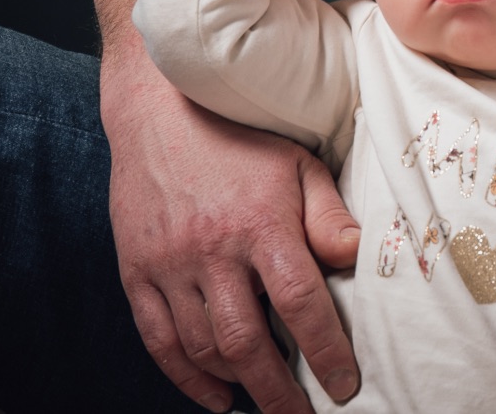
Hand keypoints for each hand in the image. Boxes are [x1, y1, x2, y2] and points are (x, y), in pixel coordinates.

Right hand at [104, 55, 361, 411]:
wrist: (159, 110)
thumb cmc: (241, 137)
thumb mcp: (298, 163)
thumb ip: (328, 215)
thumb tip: (360, 256)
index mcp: (260, 224)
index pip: (299, 303)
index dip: (325, 351)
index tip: (344, 387)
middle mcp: (211, 251)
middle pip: (247, 340)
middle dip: (278, 389)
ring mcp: (168, 265)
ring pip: (202, 347)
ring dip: (235, 383)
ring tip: (264, 403)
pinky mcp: (135, 272)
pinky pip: (157, 339)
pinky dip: (184, 377)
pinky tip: (213, 395)